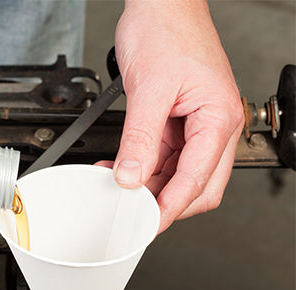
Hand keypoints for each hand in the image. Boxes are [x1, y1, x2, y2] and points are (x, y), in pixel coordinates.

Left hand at [100, 0, 243, 232]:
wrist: (160, 3)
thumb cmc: (166, 31)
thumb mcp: (148, 90)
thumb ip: (139, 139)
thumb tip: (131, 177)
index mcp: (218, 119)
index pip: (197, 180)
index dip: (170, 208)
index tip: (146, 225)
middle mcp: (213, 125)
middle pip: (196, 185)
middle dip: (164, 203)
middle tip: (132, 214)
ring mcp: (195, 124)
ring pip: (176, 173)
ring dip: (147, 185)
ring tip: (115, 190)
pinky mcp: (176, 120)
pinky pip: (162, 155)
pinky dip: (141, 166)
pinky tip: (118, 170)